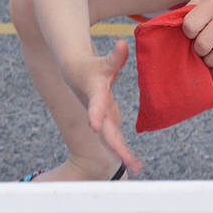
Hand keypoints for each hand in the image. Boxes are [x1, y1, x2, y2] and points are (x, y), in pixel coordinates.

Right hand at [68, 40, 143, 174]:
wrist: (76, 76)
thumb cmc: (91, 68)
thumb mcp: (104, 62)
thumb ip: (115, 57)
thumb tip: (124, 44)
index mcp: (95, 97)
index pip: (95, 107)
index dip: (95, 115)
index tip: (94, 127)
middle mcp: (97, 112)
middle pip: (106, 132)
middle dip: (117, 147)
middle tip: (130, 163)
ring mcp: (102, 120)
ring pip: (111, 140)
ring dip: (122, 155)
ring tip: (137, 168)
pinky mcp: (107, 124)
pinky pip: (115, 140)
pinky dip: (123, 152)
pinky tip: (135, 164)